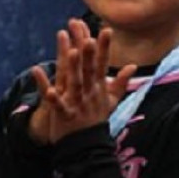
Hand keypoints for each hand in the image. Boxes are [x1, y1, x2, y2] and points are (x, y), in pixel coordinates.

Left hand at [28, 20, 134, 144]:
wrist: (88, 148)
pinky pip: (57, 105)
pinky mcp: (64, 115)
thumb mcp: (110, 101)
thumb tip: (132, 66)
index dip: (104, 47)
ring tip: (71, 52)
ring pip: (76, 84)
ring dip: (74, 69)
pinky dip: (52, 96)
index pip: (102, 64)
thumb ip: (120, 82)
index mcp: (99, 88)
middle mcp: (90, 94)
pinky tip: (46, 86)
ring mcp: (77, 104)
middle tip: (88, 35)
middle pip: (88, 70)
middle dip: (88, 53)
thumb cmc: (96, 120)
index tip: (106, 29)